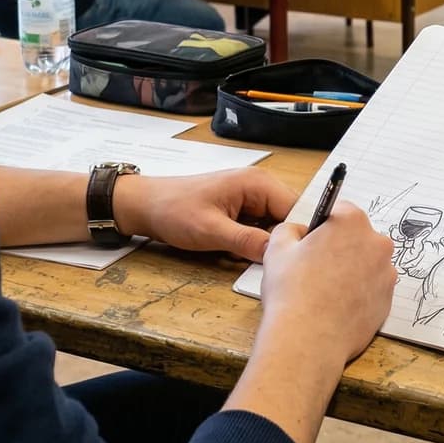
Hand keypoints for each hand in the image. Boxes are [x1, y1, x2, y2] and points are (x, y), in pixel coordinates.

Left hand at [113, 169, 294, 261]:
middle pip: (288, 220)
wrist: (145, 205)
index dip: (296, 236)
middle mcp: (259, 186)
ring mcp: (251, 198)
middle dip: (276, 243)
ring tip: (238, 253)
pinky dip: (250, 244)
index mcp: (258, 183)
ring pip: (274, 228)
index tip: (286, 259)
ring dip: (262, 245)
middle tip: (258, 260)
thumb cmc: (173, 210)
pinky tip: (232, 250)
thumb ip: (248, 242)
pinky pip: (259, 230)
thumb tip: (279, 254)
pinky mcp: (242, 210)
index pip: (297, 210)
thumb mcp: (211, 231)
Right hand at [259, 203, 396, 365]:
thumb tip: (300, 233)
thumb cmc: (291, 290)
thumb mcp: (277, 247)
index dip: (323, 226)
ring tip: (325, 291)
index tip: (312, 241)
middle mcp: (377, 244)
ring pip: (366, 265)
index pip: (340, 211)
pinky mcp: (387, 302)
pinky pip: (371, 290)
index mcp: (352, 222)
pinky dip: (358, 295)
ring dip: (351, 271)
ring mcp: (386, 275)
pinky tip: (336, 307)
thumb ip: (290, 229)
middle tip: (315, 268)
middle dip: (340, 248)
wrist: (307, 340)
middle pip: (357, 238)